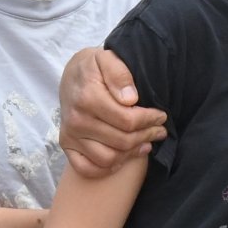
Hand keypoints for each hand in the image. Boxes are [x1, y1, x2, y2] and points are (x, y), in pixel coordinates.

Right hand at [56, 46, 164, 177]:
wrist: (71, 76)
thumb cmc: (93, 68)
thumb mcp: (107, 58)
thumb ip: (119, 74)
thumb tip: (130, 99)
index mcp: (88, 97)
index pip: (128, 120)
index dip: (149, 121)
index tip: (161, 117)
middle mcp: (77, 120)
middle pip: (122, 141)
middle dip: (146, 136)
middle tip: (158, 131)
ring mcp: (70, 135)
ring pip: (109, 158)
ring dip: (131, 154)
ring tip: (145, 143)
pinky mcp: (66, 145)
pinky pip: (88, 169)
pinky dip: (107, 169)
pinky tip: (123, 157)